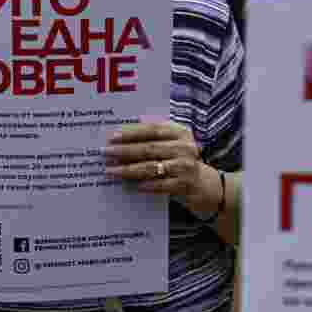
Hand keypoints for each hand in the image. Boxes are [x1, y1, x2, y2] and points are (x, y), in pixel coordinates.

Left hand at [103, 120, 217, 211]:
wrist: (206, 185)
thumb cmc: (183, 160)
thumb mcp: (175, 142)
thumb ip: (156, 133)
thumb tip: (129, 126)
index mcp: (180, 133)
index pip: (152, 129)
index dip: (131, 132)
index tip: (112, 136)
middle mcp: (184, 147)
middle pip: (149, 148)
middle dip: (124, 151)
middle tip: (106, 153)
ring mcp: (185, 166)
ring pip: (151, 167)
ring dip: (128, 169)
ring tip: (111, 170)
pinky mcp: (185, 184)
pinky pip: (160, 185)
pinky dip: (145, 185)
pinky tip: (131, 185)